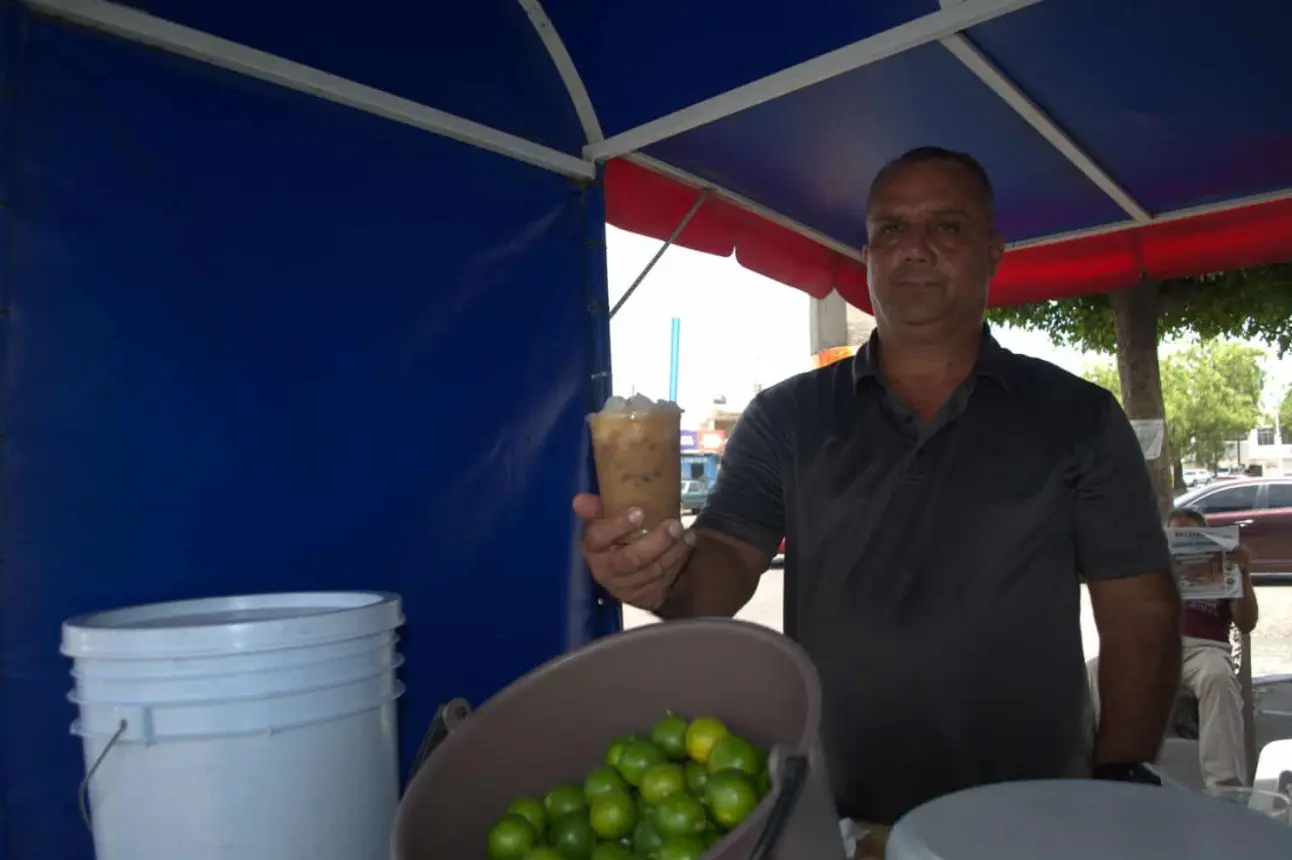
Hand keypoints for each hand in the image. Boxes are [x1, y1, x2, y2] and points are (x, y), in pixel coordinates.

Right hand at [573, 493, 695, 610]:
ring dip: (673, 551)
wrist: (628, 571)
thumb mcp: (605, 520)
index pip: (598, 538)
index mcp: (592, 548)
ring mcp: (626, 587)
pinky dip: (679, 560)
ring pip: (653, 571)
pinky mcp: (644, 597)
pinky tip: (688, 544)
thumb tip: (579, 499)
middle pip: (630, 559)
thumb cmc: (616, 537)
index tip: (639, 512)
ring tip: (686, 533)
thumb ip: (596, 509)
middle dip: (656, 543)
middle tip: (674, 525)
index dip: (617, 526)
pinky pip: (665, 580)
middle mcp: (605, 570)